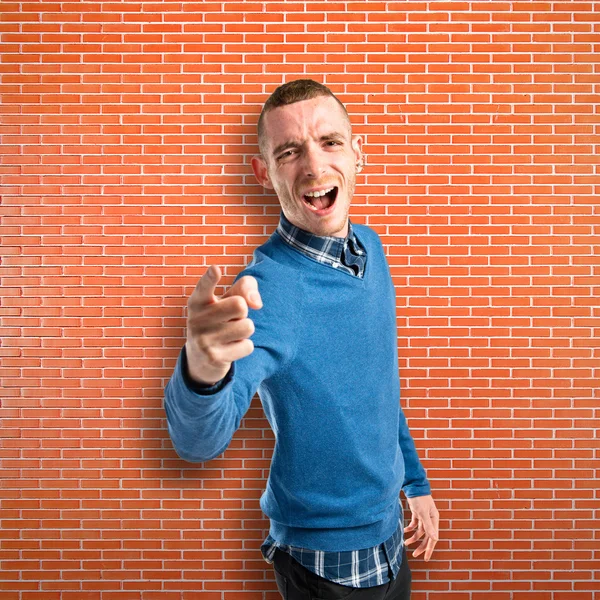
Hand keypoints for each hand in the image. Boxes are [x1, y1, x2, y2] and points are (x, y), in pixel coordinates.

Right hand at [185, 265, 262, 384]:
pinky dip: (243, 348)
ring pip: (247, 327)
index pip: (204, 287)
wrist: (201, 359)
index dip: (210, 278)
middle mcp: (196, 319)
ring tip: (230, 335)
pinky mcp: (213, 358)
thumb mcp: (229, 300)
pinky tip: (228, 350)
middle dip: (243, 312)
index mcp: (198, 301)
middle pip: (240, 305)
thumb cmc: (221, 320)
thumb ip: (245, 288)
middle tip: (230, 319)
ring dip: (244, 331)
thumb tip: (256, 303)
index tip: (215, 269)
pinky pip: (247, 346)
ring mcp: (203, 340)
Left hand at [404, 494, 438, 561]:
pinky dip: (410, 529)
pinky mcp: (417, 513)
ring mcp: (423, 517)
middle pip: (426, 537)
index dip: (429, 548)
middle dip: (421, 546)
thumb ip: (428, 526)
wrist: (414, 486)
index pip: (433, 538)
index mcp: (434, 520)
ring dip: (413, 538)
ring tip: (405, 543)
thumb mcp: (423, 513)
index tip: (426, 558)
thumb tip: (435, 539)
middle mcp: (430, 520)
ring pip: (419, 531)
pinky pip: (414, 524)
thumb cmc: (420, 498)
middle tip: (414, 554)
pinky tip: (404, 532)